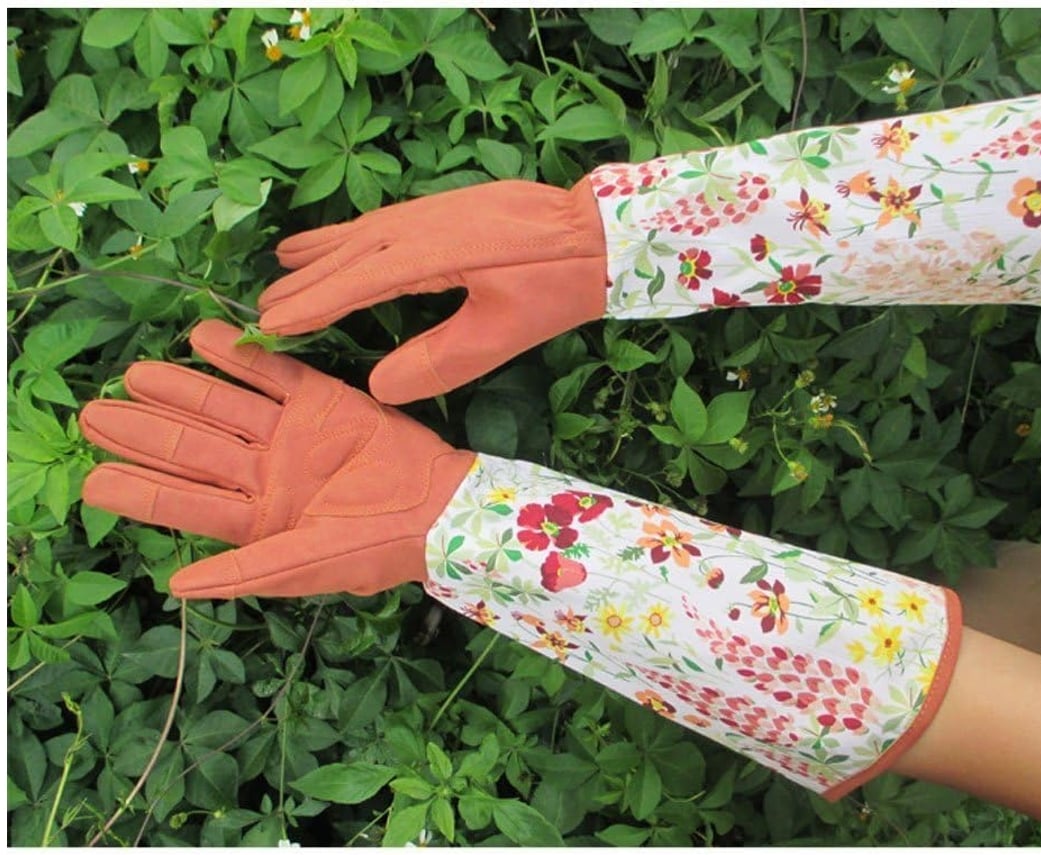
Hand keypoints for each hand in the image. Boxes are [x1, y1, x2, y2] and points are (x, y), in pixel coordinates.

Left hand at [79, 320, 474, 598]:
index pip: (184, 502)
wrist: (441, 508)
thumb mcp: (309, 565)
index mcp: (256, 518)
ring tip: (136, 373)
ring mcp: (290, 434)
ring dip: (180, 389)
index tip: (92, 481)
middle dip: (144, 432)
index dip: (139, 491)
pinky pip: (272, 375)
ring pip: (223, 408)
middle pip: (192, 449)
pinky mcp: (322, 401)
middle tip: (94, 413)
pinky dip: (239, 357)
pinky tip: (202, 338)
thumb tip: (174, 587)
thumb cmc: (377, 548)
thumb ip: (244, 572)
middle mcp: (264, 473)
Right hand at [261, 179, 607, 404]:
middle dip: (306, 281)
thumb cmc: (557, 285)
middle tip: (261, 307)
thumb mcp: (503, 332)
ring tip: (283, 261)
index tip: (270, 325)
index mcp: (428, 254)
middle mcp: (421, 224)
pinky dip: (355, 234)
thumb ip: (440, 360)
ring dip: (323, 250)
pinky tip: (347, 240)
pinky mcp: (452, 207)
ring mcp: (436, 210)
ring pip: (365, 233)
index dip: (311, 305)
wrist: (601, 230)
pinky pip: (386, 222)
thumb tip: (379, 388)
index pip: (355, 283)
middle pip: (350, 255)